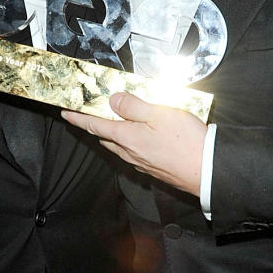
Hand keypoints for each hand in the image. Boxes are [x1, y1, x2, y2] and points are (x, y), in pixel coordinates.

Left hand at [61, 92, 205, 196]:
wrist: (207, 171)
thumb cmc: (186, 141)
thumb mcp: (159, 113)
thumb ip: (133, 105)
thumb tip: (113, 101)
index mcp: (127, 137)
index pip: (95, 126)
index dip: (78, 118)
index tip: (65, 113)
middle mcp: (130, 153)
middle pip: (105, 137)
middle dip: (95, 124)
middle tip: (91, 111)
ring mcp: (141, 163)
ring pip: (119, 146)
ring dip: (112, 133)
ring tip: (115, 119)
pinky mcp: (153, 168)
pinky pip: (133, 152)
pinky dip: (129, 141)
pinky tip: (140, 134)